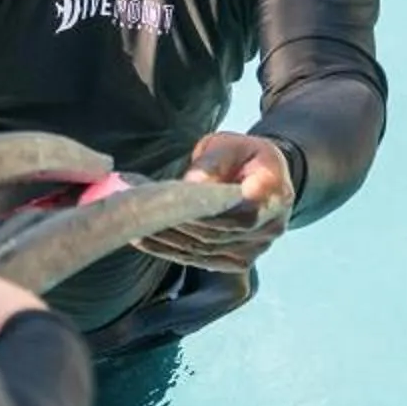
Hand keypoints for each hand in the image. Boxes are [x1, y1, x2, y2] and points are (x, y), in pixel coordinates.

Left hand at [140, 131, 294, 271]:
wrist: (264, 175)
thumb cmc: (244, 155)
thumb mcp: (229, 145)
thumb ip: (212, 163)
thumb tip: (192, 183)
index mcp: (274, 192)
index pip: (240, 211)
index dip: (205, 213)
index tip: (169, 205)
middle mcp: (270, 226)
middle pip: (216, 233)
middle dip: (174, 224)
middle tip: (136, 211)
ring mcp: (255, 248)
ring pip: (204, 250)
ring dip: (166, 240)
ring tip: (132, 225)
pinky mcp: (238, 260)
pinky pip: (201, 259)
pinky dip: (171, 251)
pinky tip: (145, 240)